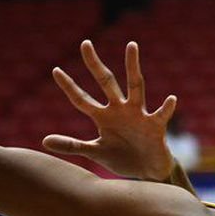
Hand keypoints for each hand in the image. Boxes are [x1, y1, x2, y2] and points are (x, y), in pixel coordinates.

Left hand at [43, 41, 177, 180]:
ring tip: (131, 45)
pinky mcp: (155, 126)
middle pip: (106, 82)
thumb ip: (72, 145)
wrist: (147, 171)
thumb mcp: (95, 152)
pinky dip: (166, 107)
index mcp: (103, 116)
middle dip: (94, 64)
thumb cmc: (122, 157)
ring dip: (133, 67)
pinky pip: (161, 114)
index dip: (69, 86)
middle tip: (85, 43)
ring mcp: (138, 115)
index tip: (55, 70)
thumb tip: (43, 141)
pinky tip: (171, 99)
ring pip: (135, 86)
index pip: (82, 99)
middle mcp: (120, 110)